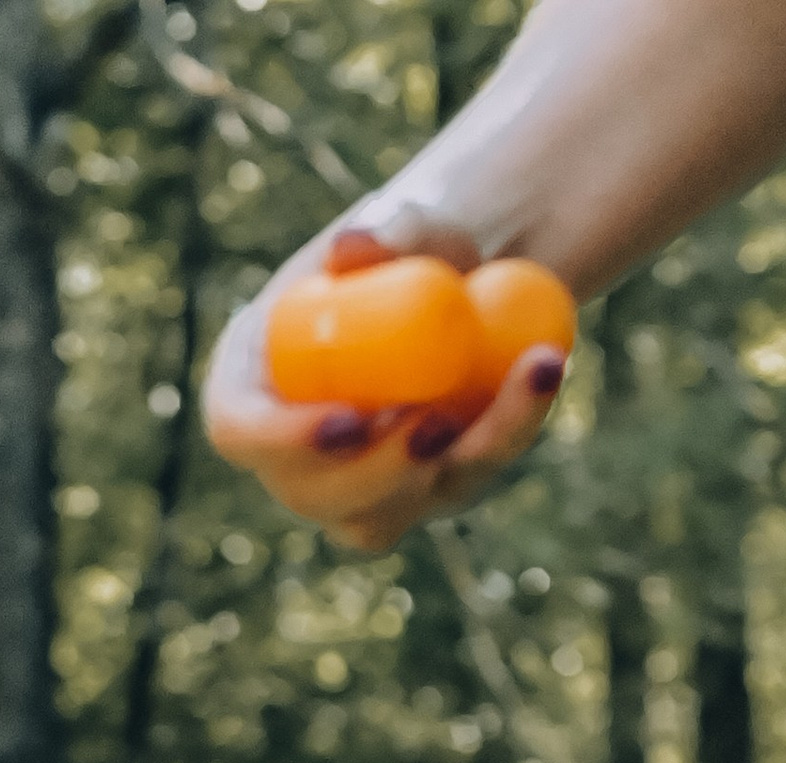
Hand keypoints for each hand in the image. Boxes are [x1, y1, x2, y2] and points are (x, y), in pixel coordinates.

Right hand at [203, 213, 571, 554]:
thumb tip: (353, 250)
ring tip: (521, 371)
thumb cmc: (412, 244)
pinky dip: (509, 431)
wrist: (468, 272)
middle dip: (374, 476)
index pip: (239, 429)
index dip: (280, 441)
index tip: (347, 420)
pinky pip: (460, 484)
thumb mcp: (400, 224)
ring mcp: (352, 487)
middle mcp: (290, 450)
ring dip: (457, 460)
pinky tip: (545, 371)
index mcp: (254, 377)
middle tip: (433, 425)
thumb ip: (381, 233)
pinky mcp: (419, 495)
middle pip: (312, 495)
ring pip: (385, 516)